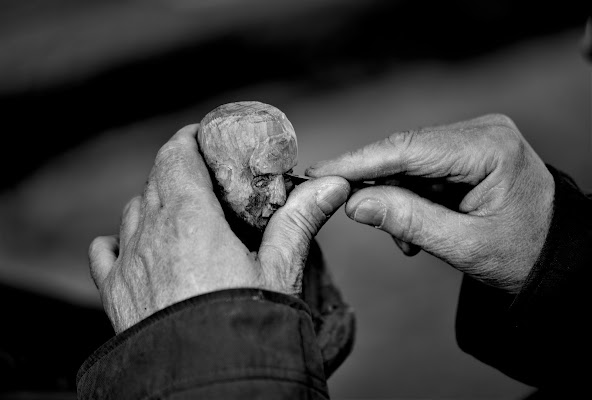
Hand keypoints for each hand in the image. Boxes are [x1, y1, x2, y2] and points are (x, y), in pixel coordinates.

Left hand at [89, 125, 348, 332]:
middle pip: (155, 180)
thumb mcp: (280, 268)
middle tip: (204, 176)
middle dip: (178, 168)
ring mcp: (129, 264)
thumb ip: (301, 219)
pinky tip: (128, 245)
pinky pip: (105, 254)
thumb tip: (332, 185)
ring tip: (179, 213)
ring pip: (133, 212)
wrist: (208, 382)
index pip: (177, 155)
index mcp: (189, 218)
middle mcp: (151, 234)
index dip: (190, 139)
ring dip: (153, 203)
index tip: (205, 137)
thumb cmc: (246, 323)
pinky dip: (116, 242)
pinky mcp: (116, 295)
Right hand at [307, 114, 553, 292]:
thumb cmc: (521, 253)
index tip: (320, 171)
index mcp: (489, 148)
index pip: (408, 148)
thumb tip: (355, 203)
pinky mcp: (468, 150)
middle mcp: (481, 131)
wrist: (556, 256)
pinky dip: (412, 197)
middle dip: (378, 186)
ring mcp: (475, 137)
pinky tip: (420, 226)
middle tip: (354, 214)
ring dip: (397, 198)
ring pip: (409, 161)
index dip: (359, 161)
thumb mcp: (464, 245)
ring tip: (408, 240)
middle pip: (404, 151)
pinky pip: (423, 168)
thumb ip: (408, 221)